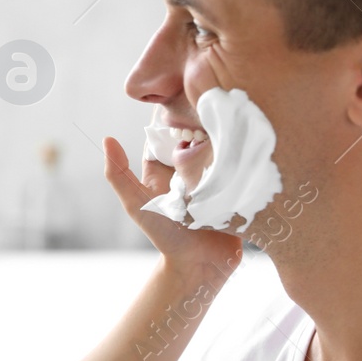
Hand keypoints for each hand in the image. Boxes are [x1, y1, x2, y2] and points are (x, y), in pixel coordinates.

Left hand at [105, 44, 242, 275]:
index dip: (174, 112)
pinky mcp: (238, 181)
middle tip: (218, 100)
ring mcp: (216, 172)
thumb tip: (106, 138)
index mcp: (165, 166)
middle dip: (206, 115)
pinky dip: (246, 147)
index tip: (184, 94)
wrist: (202, 266)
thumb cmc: (166, 237)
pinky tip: (254, 133)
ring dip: (229, 128)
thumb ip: (119, 175)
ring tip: (238, 112)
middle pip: (198, 130)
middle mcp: (190, 165)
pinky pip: (243, 158)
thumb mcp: (138, 204)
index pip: (167, 130)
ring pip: (222, 140)